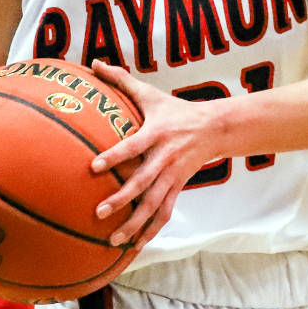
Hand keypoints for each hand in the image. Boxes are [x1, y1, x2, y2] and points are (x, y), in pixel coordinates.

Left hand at [87, 61, 225, 251]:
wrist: (214, 128)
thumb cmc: (175, 109)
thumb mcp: (150, 93)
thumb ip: (120, 79)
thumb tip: (93, 62)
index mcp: (156, 133)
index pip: (133, 146)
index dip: (115, 156)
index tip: (94, 167)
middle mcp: (165, 158)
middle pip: (143, 182)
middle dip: (122, 199)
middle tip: (99, 212)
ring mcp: (173, 176)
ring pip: (153, 205)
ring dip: (134, 224)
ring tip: (113, 240)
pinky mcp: (178, 188)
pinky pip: (164, 214)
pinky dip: (150, 231)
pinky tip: (134, 246)